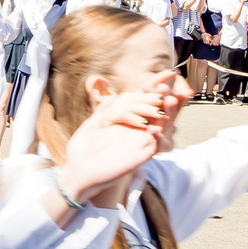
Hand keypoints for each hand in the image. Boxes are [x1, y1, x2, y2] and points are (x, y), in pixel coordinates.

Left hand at [56, 86, 173, 208]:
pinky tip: (154, 130)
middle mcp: (136, 131)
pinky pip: (153, 148)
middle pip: (158, 112)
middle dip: (165, 100)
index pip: (144, 102)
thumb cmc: (82, 150)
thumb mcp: (92, 125)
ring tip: (169, 100)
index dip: (153, 90)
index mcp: (126, 121)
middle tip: (169, 87)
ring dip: (167, 114)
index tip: (163, 76)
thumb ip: (103, 111)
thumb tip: (112, 96)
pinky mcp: (139, 158)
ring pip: (161, 127)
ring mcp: (139, 143)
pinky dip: (157, 139)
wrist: (78, 172)